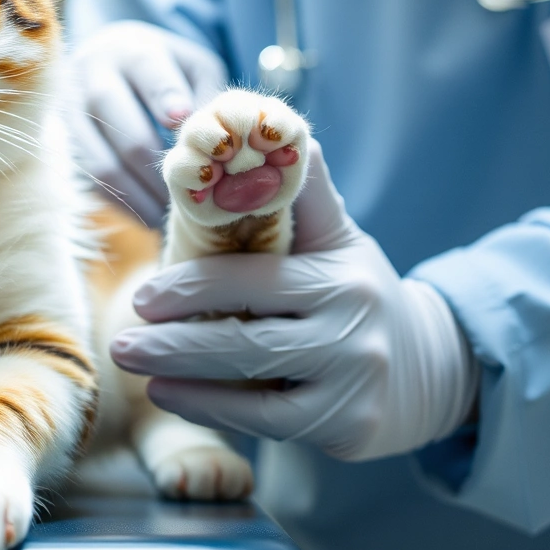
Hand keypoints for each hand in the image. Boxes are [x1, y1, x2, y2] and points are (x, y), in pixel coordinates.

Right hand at [69, 21, 227, 224]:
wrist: (107, 60)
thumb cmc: (164, 68)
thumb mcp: (192, 66)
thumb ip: (206, 93)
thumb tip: (210, 138)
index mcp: (131, 51)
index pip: (148, 71)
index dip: (165, 98)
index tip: (181, 123)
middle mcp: (92, 78)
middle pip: (124, 129)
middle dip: (159, 168)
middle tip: (190, 193)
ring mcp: (69, 112)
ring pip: (102, 164)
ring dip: (139, 195)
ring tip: (169, 216)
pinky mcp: (59, 142)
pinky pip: (89, 180)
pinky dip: (121, 203)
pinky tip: (147, 215)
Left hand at [110, 142, 478, 460]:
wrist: (428, 369)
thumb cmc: (357, 294)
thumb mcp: (337, 237)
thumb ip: (300, 190)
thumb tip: (266, 123)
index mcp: (340, 274)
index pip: (253, 279)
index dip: (192, 288)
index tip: (143, 296)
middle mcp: (352, 327)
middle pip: (246, 336)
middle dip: (174, 339)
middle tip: (121, 338)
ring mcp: (352, 381)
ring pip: (251, 378)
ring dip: (181, 373)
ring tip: (131, 362)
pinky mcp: (347, 426)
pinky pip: (263, 421)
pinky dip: (210, 408)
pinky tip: (166, 395)